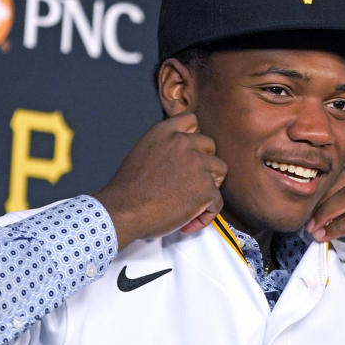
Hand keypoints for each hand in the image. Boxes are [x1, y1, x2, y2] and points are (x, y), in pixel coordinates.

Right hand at [94, 113, 226, 248]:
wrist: (124, 210)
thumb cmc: (128, 190)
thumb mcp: (142, 153)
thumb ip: (164, 148)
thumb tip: (178, 158)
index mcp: (165, 132)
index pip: (191, 121)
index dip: (193, 138)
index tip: (189, 153)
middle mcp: (183, 143)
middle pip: (210, 146)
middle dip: (204, 163)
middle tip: (191, 183)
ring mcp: (197, 165)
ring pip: (220, 170)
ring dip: (210, 185)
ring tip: (193, 202)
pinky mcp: (206, 189)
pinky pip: (217, 202)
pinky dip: (206, 214)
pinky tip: (187, 223)